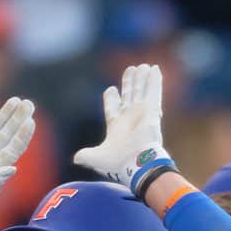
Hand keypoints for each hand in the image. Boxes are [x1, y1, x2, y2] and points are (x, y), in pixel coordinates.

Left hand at [73, 64, 172, 195]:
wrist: (136, 164)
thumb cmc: (117, 163)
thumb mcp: (95, 158)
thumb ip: (86, 156)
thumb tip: (76, 159)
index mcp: (116, 127)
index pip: (113, 109)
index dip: (111, 99)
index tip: (110, 89)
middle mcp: (130, 119)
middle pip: (129, 95)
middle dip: (129, 83)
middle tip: (130, 70)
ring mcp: (141, 114)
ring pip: (141, 91)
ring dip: (142, 79)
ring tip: (143, 66)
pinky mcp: (151, 110)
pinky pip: (153, 92)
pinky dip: (154, 81)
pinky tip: (155, 69)